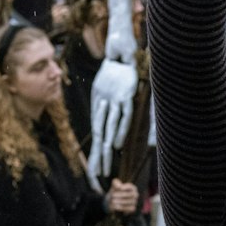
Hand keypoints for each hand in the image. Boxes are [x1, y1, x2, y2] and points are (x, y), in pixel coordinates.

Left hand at [89, 58, 138, 180]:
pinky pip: (122, 116)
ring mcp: (114, 101)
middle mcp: (104, 106)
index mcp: (100, 107)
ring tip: (104, 168)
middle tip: (95, 178)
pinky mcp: (125, 95)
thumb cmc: (123, 69)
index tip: (93, 172)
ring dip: (105, 150)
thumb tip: (132, 129)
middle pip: (99, 137)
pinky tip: (115, 145)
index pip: (97, 135)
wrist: (121, 46)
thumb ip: (124, 109)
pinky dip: (119, 131)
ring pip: (108, 130)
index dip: (95, 154)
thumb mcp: (121, 91)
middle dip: (98, 158)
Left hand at [106, 179, 138, 215]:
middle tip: (112, 195)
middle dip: (120, 195)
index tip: (118, 188)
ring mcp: (135, 202)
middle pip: (129, 194)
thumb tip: (119, 186)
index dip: (124, 187)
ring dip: (119, 201)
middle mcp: (135, 194)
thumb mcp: (114, 185)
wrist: (113, 201)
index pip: (130, 187)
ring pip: (127, 202)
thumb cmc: (115, 191)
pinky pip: (127, 208)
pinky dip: (120, 207)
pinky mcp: (132, 208)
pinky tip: (115, 206)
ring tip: (112, 200)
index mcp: (132, 187)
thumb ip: (115, 183)